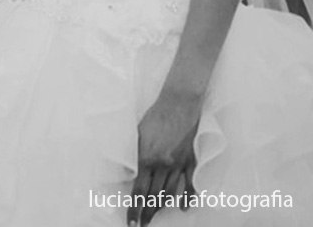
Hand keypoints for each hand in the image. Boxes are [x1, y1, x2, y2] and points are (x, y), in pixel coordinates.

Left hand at [127, 89, 199, 226]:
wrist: (178, 104)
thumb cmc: (154, 116)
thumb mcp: (136, 134)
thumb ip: (133, 154)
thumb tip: (127, 171)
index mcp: (146, 158)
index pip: (138, 190)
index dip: (135, 208)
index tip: (132, 222)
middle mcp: (163, 164)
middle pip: (154, 195)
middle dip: (146, 213)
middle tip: (142, 225)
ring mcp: (179, 163)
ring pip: (170, 192)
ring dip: (162, 208)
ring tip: (156, 219)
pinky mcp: (191, 160)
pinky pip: (190, 182)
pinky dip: (188, 196)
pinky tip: (184, 208)